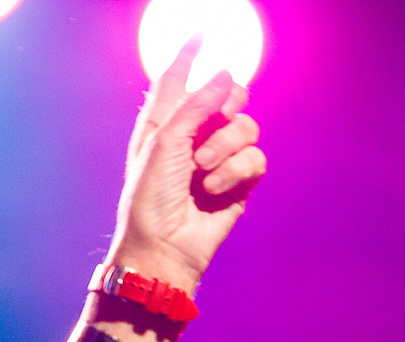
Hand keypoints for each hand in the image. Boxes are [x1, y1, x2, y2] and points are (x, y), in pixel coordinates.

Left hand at [107, 36, 266, 296]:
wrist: (162, 248)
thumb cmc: (149, 199)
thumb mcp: (164, 143)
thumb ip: (195, 105)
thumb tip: (226, 75)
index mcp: (165, 123)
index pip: (178, 79)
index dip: (190, 54)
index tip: (202, 30)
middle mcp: (194, 136)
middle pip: (230, 95)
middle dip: (228, 101)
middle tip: (219, 114)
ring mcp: (219, 159)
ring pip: (247, 126)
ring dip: (226, 144)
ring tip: (202, 168)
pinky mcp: (239, 182)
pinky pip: (255, 158)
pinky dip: (235, 169)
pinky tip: (213, 187)